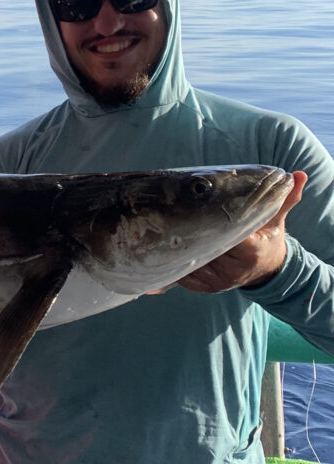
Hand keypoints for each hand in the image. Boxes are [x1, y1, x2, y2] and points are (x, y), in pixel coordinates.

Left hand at [178, 170, 306, 292]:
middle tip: (173, 213)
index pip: (228, 235)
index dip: (213, 222)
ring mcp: (218, 282)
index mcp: (251, 252)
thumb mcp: (276, 220)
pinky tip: (166, 247)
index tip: (199, 209)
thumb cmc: (267, 239)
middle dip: (191, 231)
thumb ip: (283, 199)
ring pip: (190, 260)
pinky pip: (184, 274)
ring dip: (178, 246)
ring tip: (167, 227)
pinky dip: (175, 261)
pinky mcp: (205, 288)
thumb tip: (298, 175)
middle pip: (204, 246)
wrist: (265, 269)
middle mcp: (234, 270)